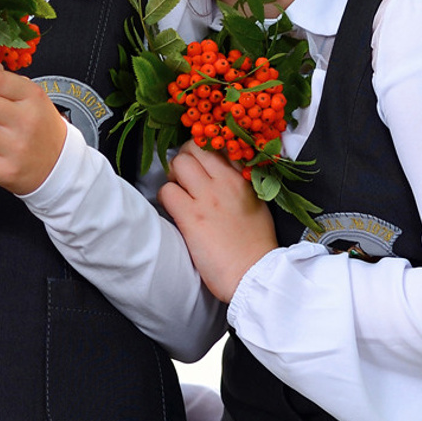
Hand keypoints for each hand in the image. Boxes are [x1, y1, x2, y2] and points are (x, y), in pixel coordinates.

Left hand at [160, 141, 278, 303]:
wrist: (254, 275)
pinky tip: (173, 211)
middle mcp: (225, 182)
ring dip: (172, 177)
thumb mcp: (256, 205)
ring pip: (178, 163)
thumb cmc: (256, 246)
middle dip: (183, 159)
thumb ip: (239, 185)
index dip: (201, 152)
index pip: (216, 145)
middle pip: (193, 148)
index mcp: (242, 179)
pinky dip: (165, 198)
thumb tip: (219, 175)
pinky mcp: (191, 217)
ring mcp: (207, 198)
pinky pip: (167, 191)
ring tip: (178, 194)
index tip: (197, 165)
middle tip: (183, 178)